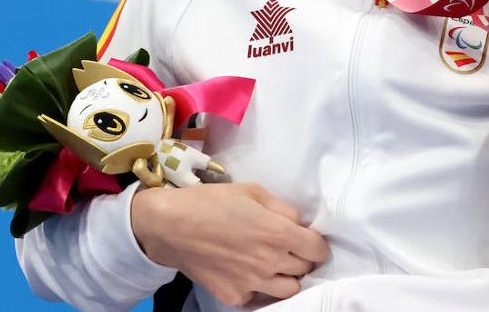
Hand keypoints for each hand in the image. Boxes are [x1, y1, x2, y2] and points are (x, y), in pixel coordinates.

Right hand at [131, 182, 328, 306]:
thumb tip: (298, 223)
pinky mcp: (235, 297)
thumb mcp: (251, 191)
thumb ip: (281, 209)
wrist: (170, 227)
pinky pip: (258, 297)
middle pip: (305, 270)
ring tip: (272, 264)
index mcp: (277, 234)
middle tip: (286, 248)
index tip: (307, 240)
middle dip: (301, 258)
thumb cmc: (210, 202)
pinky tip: (245, 272)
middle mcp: (270, 262)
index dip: (316, 244)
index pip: (318, 250)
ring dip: (286, 277)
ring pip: (289, 290)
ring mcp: (253, 283)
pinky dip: (257, 287)